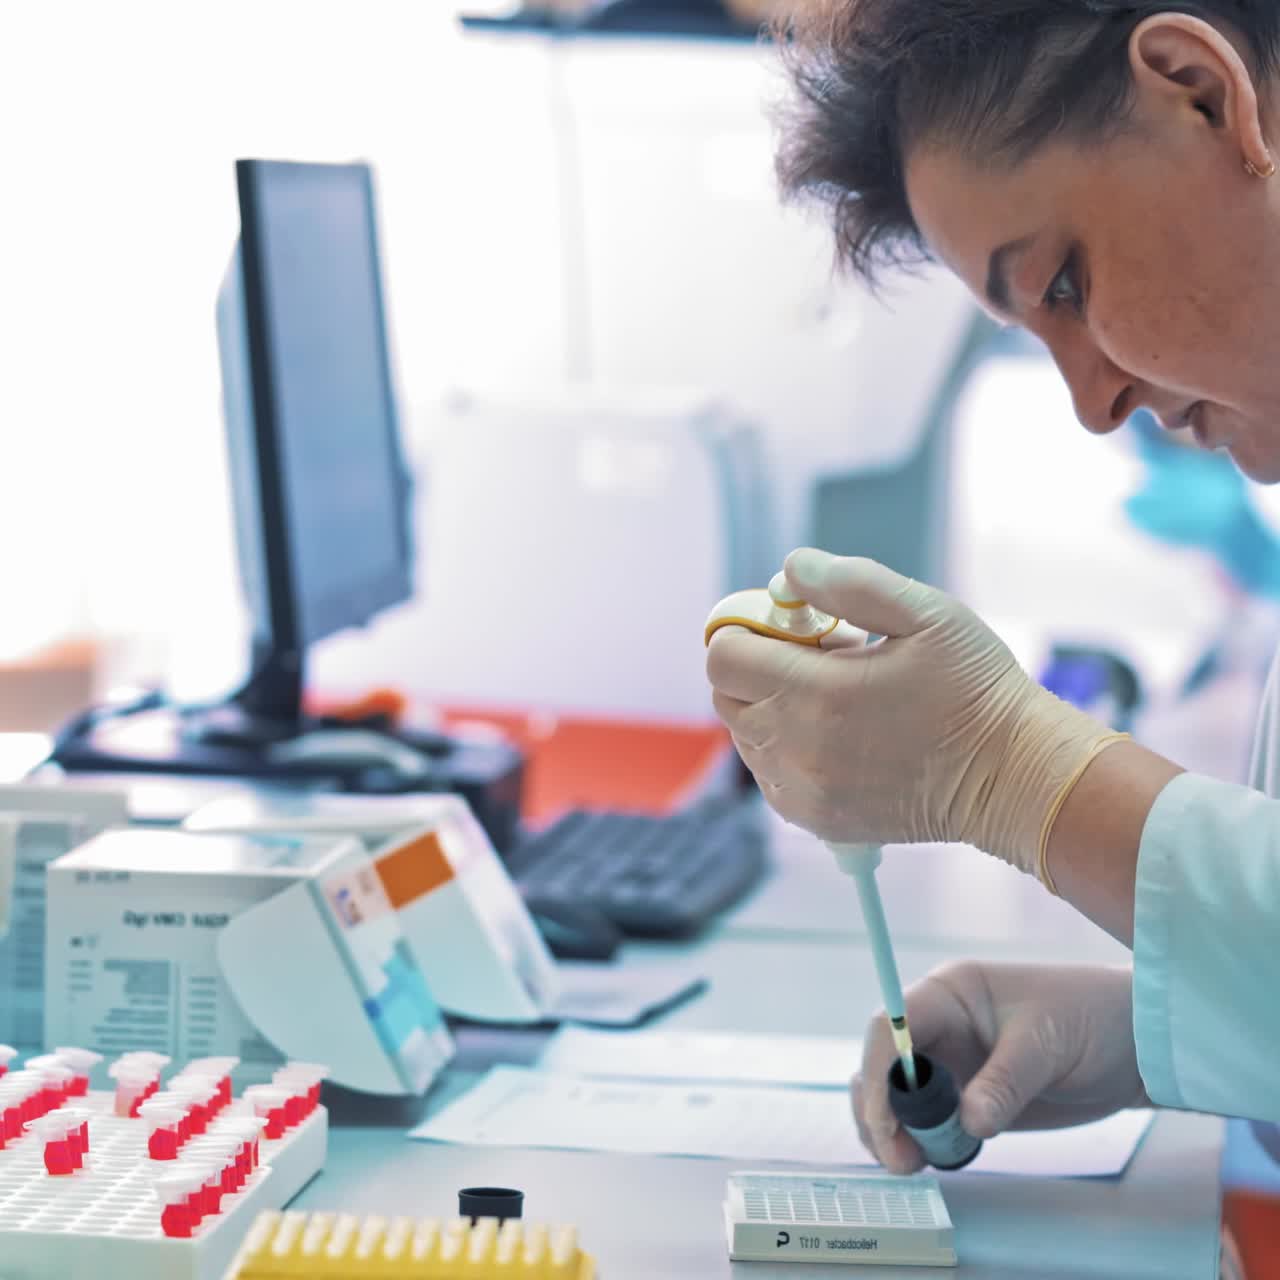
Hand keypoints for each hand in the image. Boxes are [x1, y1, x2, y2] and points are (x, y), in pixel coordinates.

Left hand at [705, 548, 1122, 876]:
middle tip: (820, 655)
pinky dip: (786, 748)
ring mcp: (803, 791)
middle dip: (758, 665)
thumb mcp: (925, 613)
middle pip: (726, 694)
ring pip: (745, 735)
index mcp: (818, 693)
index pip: (724, 656)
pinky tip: (837, 734)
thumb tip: (789, 570)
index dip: (750, 629)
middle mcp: (798, 749)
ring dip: (772, 707)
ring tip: (837, 696)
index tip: (792, 624)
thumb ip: (849, 583)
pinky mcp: (816, 819)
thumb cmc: (973, 688)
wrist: (1011, 776)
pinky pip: (769, 774)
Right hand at [853, 962, 1148, 1174]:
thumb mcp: (1048, 1043)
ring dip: (892, 1131)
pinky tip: (930, 1161)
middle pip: (884, 1065)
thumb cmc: (1093, 1018)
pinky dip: (918, 1142)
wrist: (1137, 1047)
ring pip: (895, 1096)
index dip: (879, 1071)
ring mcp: (951, 1063)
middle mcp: (939, 1026)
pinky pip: (926, 1121)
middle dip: (880, 1110)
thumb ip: (1006, 1081)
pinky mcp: (967, 1099)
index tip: (884, 1120)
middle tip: (900, 1159)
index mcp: (950, 994)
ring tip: (910, 1166)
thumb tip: (968, 1124)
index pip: (892, 1027)